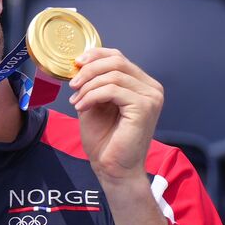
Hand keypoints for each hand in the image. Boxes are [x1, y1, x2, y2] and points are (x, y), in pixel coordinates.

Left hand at [68, 48, 163, 183]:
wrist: (113, 168)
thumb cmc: (105, 141)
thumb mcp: (94, 105)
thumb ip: (92, 85)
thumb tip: (80, 66)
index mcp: (141, 85)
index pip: (119, 57)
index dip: (95, 55)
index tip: (75, 64)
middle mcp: (151, 88)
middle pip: (117, 61)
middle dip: (89, 71)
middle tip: (72, 85)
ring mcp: (150, 97)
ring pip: (113, 75)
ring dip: (88, 87)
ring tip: (76, 102)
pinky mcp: (144, 107)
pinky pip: (113, 90)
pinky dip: (92, 96)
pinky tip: (82, 107)